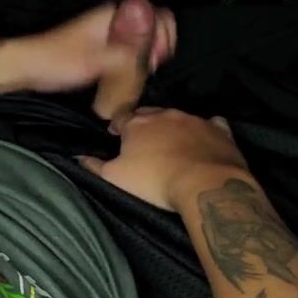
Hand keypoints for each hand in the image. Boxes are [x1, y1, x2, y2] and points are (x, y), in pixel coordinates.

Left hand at [24, 0, 176, 113]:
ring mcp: (110, 30)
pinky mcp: (104, 44)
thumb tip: (155, 44)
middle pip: (154, 27)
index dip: (165, 37)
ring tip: (141, 74)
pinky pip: (130, 49)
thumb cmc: (57, 61)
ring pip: (143, 40)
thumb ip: (130, 51)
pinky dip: (134, 60)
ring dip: (146, 56)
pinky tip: (130, 75)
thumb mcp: (98, 60)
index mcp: (116, 13)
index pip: (160, 15)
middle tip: (149, 69)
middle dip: (158, 48)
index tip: (157, 59)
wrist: (29, 67)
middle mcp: (115, 17)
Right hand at [76, 107, 247, 210]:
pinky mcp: (219, 130)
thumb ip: (94, 165)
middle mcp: (165, 114)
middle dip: (144, 123)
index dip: (117, 127)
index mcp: (137, 123)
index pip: (121, 117)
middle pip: (149, 113)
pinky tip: (204, 140)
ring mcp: (194, 120)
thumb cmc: (154, 180)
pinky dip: (205, 130)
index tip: (116, 137)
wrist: (205, 184)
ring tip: (172, 145)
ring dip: (172, 127)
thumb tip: (77, 156)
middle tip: (142, 141)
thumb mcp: (115, 177)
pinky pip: (211, 124)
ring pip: (178, 117)